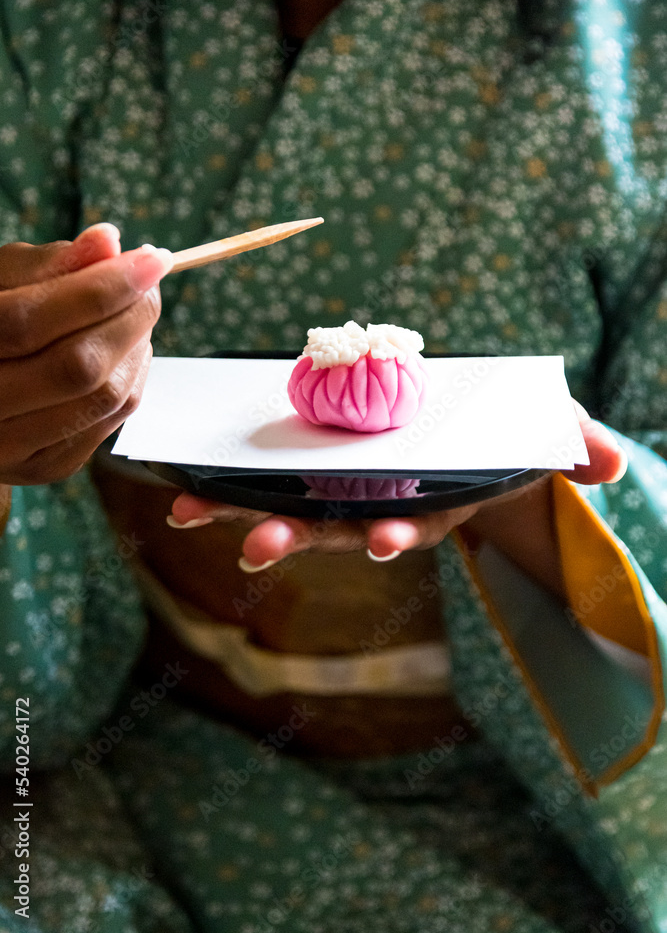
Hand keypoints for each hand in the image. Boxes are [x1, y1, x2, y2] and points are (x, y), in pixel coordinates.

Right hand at [0, 223, 171, 484]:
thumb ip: (48, 264)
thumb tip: (109, 242)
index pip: (30, 322)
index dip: (99, 288)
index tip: (151, 258)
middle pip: (76, 367)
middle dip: (130, 319)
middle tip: (149, 286)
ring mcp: (11, 449)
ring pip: (104, 399)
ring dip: (137, 348)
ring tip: (134, 314)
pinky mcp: (46, 468)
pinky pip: (112, 421)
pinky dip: (132, 378)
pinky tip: (126, 352)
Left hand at [168, 400, 626, 575]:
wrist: (459, 433)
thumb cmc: (501, 437)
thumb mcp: (544, 435)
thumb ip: (574, 444)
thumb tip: (612, 464)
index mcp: (430, 501)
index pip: (416, 523)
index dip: (400, 534)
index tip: (383, 541)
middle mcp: (379, 504)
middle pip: (335, 526)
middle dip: (296, 538)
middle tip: (253, 550)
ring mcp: (342, 488)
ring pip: (288, 506)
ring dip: (238, 512)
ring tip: (187, 512)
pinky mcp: (313, 462)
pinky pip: (269, 473)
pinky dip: (228, 481)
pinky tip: (182, 483)